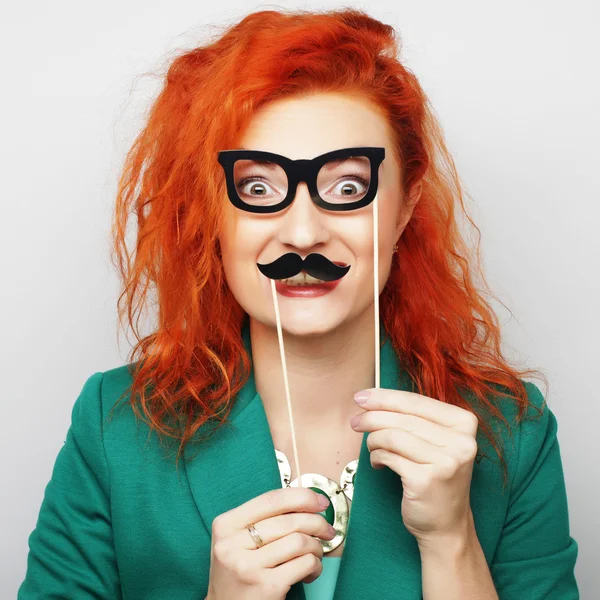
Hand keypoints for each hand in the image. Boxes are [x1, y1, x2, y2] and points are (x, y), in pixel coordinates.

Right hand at [206, 487, 335, 599]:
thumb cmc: (238, 569)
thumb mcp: (238, 539)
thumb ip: (264, 519)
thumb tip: (308, 501)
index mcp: (226, 525)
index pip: (271, 499)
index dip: (302, 496)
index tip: (320, 501)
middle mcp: (233, 544)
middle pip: (289, 521)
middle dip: (317, 523)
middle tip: (327, 529)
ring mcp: (248, 566)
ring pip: (299, 541)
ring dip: (316, 546)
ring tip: (316, 553)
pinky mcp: (267, 586)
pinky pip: (304, 564)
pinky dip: (315, 565)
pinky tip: (311, 571)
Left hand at [351, 388, 478, 546]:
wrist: (447, 524)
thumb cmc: (434, 476)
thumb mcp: (434, 441)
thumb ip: (412, 417)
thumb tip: (370, 398)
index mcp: (464, 422)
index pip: (417, 401)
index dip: (385, 397)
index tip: (361, 397)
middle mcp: (462, 440)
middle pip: (403, 417)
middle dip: (372, 417)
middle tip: (355, 421)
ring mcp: (447, 461)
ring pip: (392, 435)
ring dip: (373, 440)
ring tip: (371, 448)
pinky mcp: (428, 479)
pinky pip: (389, 456)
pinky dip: (377, 457)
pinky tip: (378, 463)